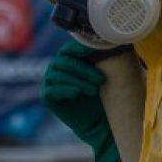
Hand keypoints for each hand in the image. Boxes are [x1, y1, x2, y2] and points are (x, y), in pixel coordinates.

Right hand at [41, 42, 119, 161]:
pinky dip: (66, 89)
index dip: (78, 48)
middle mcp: (56, 68)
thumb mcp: (106, 73)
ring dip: (79, 81)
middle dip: (84, 70)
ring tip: (94, 90)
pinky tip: (77, 93)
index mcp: (68, 59)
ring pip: (60, 75)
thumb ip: (104, 57)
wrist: (99, 119)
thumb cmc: (104, 93)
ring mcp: (49, 82)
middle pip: (65, 61)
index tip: (91, 50)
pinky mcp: (47, 96)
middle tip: (101, 80)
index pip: (68, 49)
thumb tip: (114, 41)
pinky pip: (52, 89)